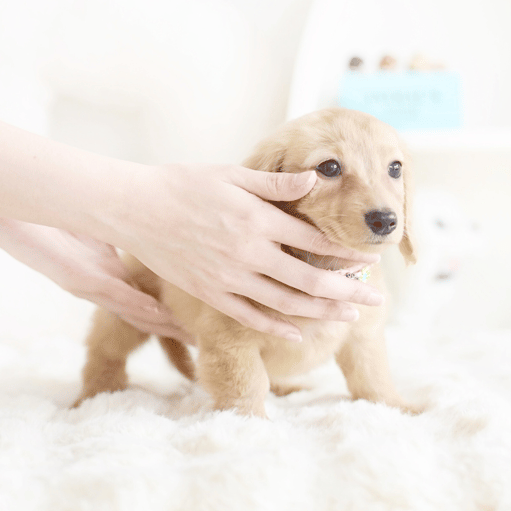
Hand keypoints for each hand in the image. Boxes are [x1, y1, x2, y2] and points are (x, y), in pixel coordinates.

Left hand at [0, 213, 193, 344]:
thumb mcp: (91, 225)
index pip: (146, 295)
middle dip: (175, 326)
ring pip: (133, 313)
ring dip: (163, 326)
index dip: (174, 308)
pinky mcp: (77, 279)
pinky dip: (139, 308)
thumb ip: (117, 229)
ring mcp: (89, 285)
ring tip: (193, 335)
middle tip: (209, 338)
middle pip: (144, 313)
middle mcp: (100, 284)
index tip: (205, 313)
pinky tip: (161, 314)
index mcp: (105, 272)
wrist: (3, 215)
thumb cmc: (44, 215)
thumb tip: (145, 219)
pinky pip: (115, 297)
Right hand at [109, 163, 384, 341]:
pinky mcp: (210, 294)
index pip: (314, 242)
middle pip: (309, 280)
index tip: (370, 260)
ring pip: (286, 304)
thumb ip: (276, 184)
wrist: (134, 208)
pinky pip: (250, 317)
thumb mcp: (233, 175)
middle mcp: (248, 255)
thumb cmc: (184, 184)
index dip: (346, 253)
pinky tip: (300, 335)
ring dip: (322, 312)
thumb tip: (316, 179)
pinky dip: (278, 327)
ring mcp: (229, 279)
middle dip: (348, 292)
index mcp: (257, 221)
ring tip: (350, 318)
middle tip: (376, 300)